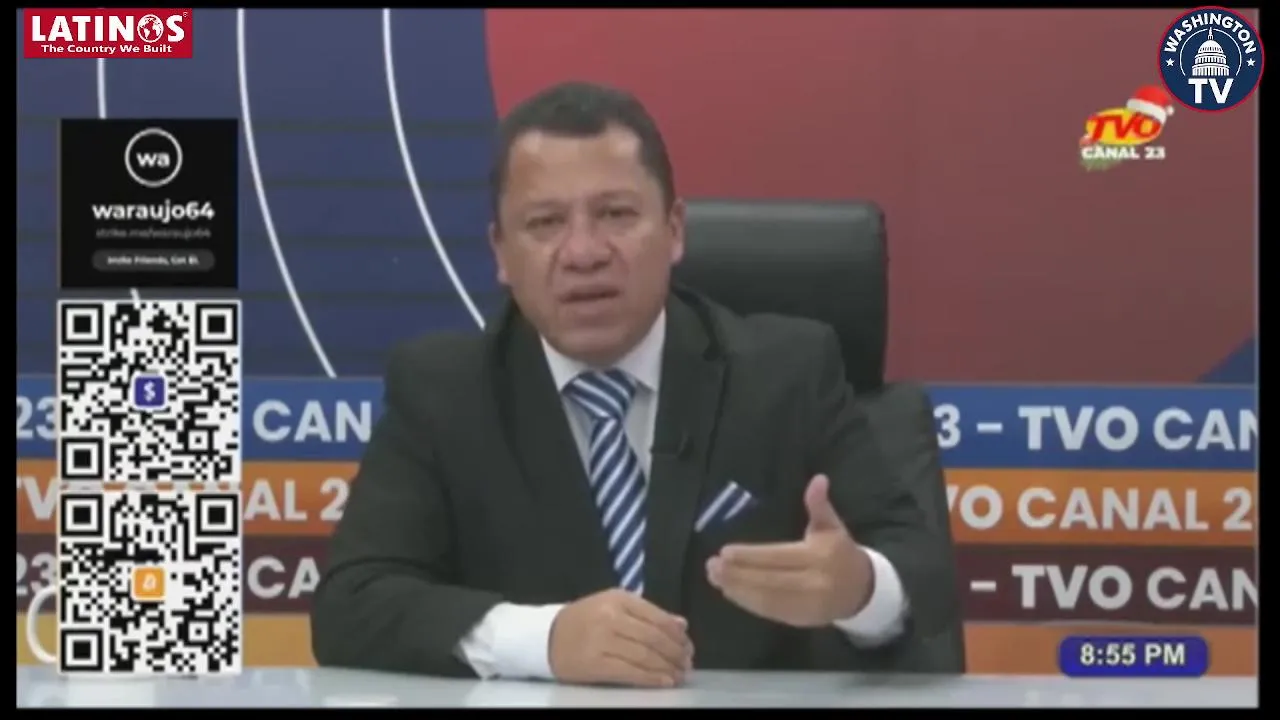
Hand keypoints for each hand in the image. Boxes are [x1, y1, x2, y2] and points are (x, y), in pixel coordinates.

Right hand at [548, 588, 693, 687]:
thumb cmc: (585, 620)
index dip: (677, 634)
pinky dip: (651, 678)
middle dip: (675, 653)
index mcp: (618, 599)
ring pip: (645, 655)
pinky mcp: (595, 663)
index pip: (657, 617)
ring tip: (679, 675)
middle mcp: (611, 617)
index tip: (688, 645)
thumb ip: (648, 613)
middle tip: (687, 663)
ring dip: (667, 667)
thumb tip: (681, 624)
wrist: (546, 637)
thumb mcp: (614, 606)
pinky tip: (663, 682)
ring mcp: (602, 640)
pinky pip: (630, 672)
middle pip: (654, 637)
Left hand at [706, 474, 872, 626]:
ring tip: (715, 578)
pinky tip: (731, 592)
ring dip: (737, 590)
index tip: (725, 551)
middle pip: (769, 580)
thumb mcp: (831, 526)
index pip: (779, 557)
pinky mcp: (801, 620)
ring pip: (767, 599)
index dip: (751, 556)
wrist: (862, 590)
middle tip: (711, 566)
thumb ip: (819, 504)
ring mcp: (807, 605)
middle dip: (738, 575)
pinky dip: (748, 603)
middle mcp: (814, 583)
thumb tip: (818, 479)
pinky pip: (771, 612)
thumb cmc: (840, 553)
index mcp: (819, 557)